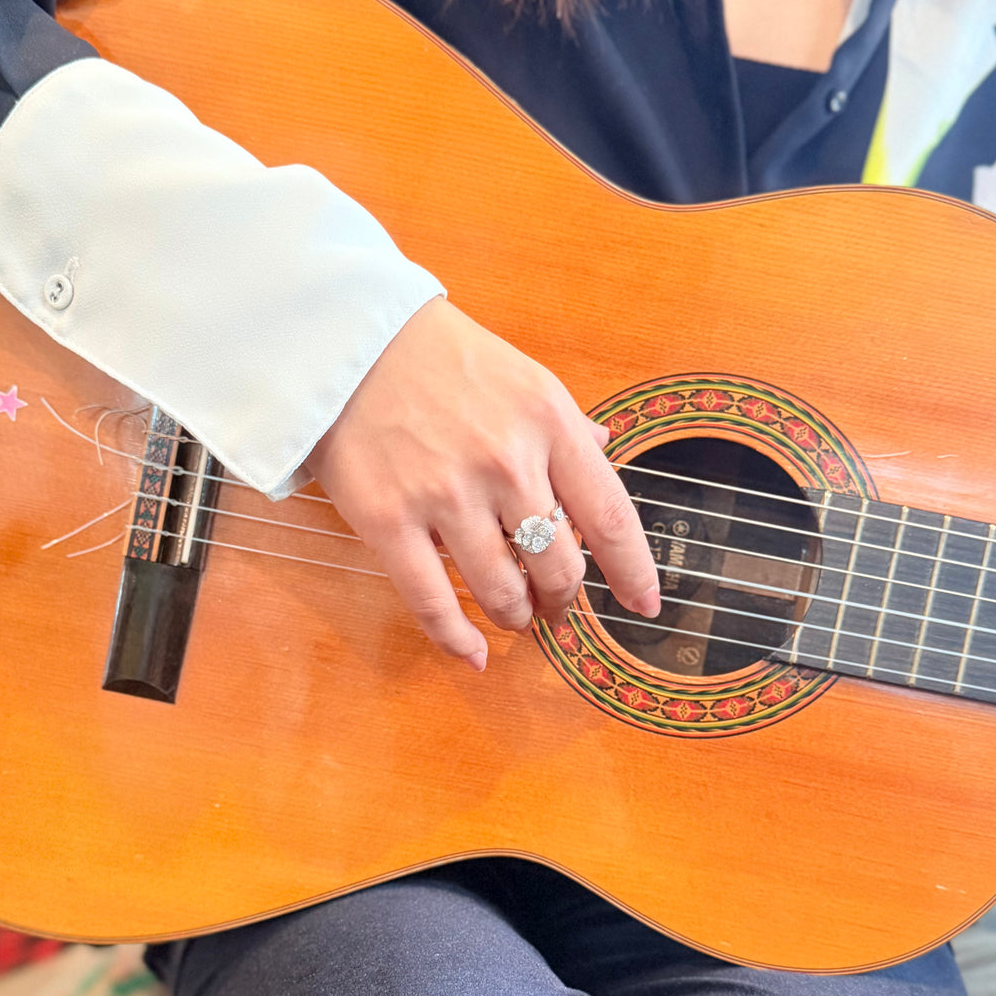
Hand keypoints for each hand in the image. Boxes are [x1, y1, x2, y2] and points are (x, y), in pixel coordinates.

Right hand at [306, 297, 660, 668]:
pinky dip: (458, 640)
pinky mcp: (389, 521)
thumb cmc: (441, 357)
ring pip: (504, 592)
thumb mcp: (523, 378)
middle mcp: (507, 463)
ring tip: (514, 615)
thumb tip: (604, 449)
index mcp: (549, 423)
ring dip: (516, 616)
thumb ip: (564, 425)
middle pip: (560, 567)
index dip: (634, 573)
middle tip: (556, 603)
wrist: (350, 340)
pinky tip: (474, 654)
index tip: (645, 603)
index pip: (612, 518)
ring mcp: (447, 495)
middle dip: (563, 598)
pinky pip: (434, 603)